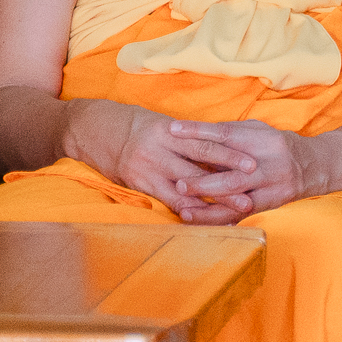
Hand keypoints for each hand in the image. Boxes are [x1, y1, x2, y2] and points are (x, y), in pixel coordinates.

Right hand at [61, 100, 233, 217]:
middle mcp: (159, 150)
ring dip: (210, 203)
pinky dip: (185, 210)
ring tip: (232, 214)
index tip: (252, 164)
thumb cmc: (130, 122)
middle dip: (226, 185)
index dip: (230, 155)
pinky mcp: (138, 184)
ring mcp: (147, 169)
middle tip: (250, 197)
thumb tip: (218, 147)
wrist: (89, 128)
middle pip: (199, 169)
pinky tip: (201, 220)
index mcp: (169, 130)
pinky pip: (165, 201)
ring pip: (185, 190)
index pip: (206, 144)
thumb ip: (186, 137)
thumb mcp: (160, 123)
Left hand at [151, 117, 341, 224]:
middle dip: (203, 180)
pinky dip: (220, 219)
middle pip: (232, 173)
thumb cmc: (279, 145)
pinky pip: (242, 214)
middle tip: (178, 181)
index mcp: (263, 139)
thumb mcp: (259, 131)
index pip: (225, 134)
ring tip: (184, 208)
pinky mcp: (272, 204)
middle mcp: (269, 163)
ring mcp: (272, 186)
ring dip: (209, 205)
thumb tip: (195, 134)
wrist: (317, 165)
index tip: (173, 130)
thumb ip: (232, 134)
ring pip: (237, 199)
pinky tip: (201, 221)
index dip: (198, 131)